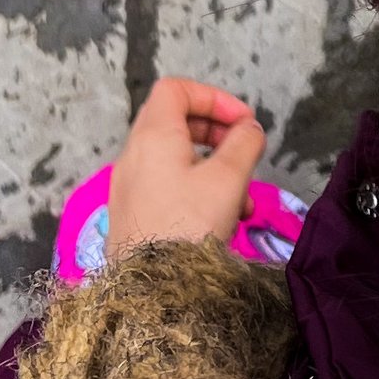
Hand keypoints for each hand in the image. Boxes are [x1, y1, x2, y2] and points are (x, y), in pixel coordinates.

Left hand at [109, 75, 267, 252]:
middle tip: (244, 152)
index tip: (242, 122)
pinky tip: (222, 220)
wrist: (152, 288)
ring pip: (177, 160)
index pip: (176, 90)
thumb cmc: (190, 223)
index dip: (213, 97)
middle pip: (175, 122)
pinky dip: (197, 190)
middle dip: (217, 134)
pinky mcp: (132, 214)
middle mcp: (134, 155)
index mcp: (153, 136)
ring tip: (242, 199)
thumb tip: (249, 129)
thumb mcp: (228, 179)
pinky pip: (167, 187)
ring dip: (214, 170)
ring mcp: (130, 186)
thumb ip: (244, 144)